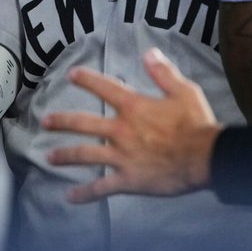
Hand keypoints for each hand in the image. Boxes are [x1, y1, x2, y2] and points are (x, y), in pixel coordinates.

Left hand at [44, 48, 222, 203]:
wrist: (205, 158)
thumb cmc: (196, 123)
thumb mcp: (184, 90)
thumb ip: (163, 72)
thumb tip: (149, 53)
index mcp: (134, 107)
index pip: (105, 88)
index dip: (87, 80)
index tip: (71, 75)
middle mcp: (121, 130)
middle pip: (84, 124)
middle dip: (62, 122)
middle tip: (45, 122)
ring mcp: (122, 156)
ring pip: (85, 155)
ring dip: (65, 155)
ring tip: (49, 157)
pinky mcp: (128, 180)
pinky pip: (102, 188)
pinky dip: (85, 194)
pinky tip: (70, 197)